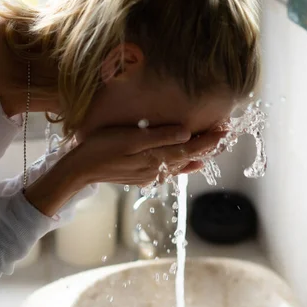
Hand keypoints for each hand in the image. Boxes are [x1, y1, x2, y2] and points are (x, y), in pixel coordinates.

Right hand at [25, 125, 225, 216]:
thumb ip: (159, 136)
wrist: (80, 170)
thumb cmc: (102, 148)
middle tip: (226, 135)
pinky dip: (184, 165)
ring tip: (214, 148)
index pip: (190, 147)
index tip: (225, 129)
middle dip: (208, 146)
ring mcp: (150, 174)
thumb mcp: (130, 138)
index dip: (209, 139)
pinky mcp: (142, 176)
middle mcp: (157, 168)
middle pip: (189, 156)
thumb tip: (186, 132)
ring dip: (198, 155)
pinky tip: (190, 165)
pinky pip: (170, 170)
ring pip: (181, 165)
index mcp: (157, 157)